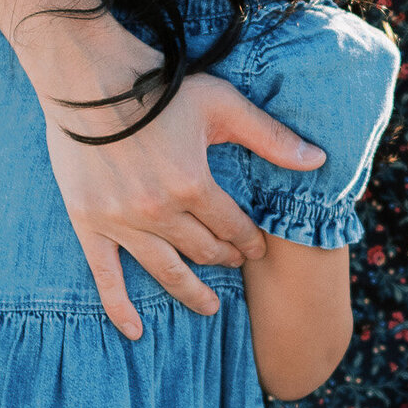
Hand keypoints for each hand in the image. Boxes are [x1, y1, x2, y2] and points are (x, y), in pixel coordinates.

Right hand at [36, 30, 325, 340]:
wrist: (90, 77)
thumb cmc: (159, 85)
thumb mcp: (222, 104)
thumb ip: (269, 137)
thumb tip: (318, 160)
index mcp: (193, 185)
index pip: (232, 226)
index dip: (249, 239)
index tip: (258, 247)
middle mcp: (159, 212)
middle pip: (201, 249)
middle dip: (225, 259)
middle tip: (236, 265)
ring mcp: (122, 222)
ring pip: (165, 270)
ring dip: (191, 292)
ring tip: (209, 307)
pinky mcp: (89, 222)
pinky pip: (105, 276)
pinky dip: (121, 307)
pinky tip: (136, 330)